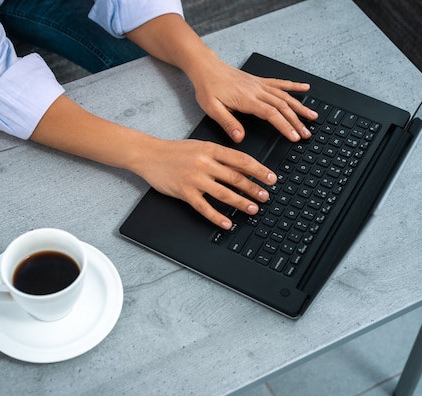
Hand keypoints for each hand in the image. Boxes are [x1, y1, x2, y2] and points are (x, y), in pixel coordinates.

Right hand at [134, 138, 277, 229]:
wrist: (149, 155)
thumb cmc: (176, 151)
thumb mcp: (201, 147)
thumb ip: (221, 156)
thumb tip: (244, 168)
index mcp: (211, 149)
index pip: (242, 160)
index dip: (259, 171)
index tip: (272, 178)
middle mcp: (205, 163)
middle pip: (236, 178)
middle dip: (254, 189)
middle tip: (266, 196)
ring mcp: (195, 179)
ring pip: (224, 193)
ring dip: (241, 203)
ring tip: (253, 209)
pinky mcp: (184, 192)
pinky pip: (204, 208)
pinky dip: (217, 217)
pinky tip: (227, 224)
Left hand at [190, 57, 318, 142]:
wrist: (206, 67)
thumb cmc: (207, 87)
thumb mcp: (212, 108)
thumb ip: (227, 123)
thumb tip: (239, 137)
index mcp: (247, 99)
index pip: (271, 114)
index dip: (284, 126)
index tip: (294, 137)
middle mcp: (257, 91)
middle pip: (283, 107)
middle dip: (297, 122)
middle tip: (307, 134)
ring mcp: (260, 85)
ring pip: (285, 96)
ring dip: (300, 107)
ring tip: (313, 117)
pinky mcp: (259, 81)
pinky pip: (280, 83)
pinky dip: (294, 86)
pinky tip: (305, 88)